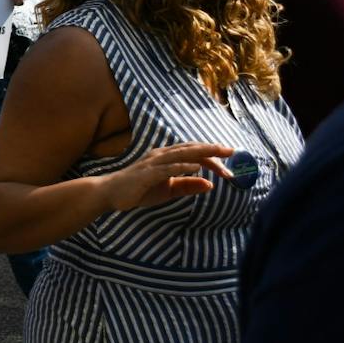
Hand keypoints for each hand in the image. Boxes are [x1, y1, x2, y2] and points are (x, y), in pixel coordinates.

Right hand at [99, 141, 233, 212]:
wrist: (110, 193)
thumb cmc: (138, 190)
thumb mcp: (168, 190)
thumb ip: (188, 186)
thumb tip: (210, 185)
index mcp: (166, 158)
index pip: (193, 153)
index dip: (212, 158)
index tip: (229, 168)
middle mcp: (160, 156)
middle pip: (190, 148)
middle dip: (212, 149)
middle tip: (232, 151)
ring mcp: (152, 163)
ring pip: (181, 154)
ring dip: (201, 153)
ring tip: (219, 152)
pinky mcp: (146, 174)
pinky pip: (167, 168)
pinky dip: (182, 166)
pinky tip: (196, 167)